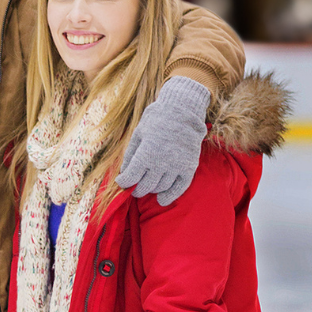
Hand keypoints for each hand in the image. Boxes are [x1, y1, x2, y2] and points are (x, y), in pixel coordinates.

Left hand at [116, 76, 209, 205]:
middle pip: (145, 186)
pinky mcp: (189, 167)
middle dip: (136, 189)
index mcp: (146, 153)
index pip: (131, 177)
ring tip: (147, 187)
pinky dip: (169, 196)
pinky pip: (179, 188)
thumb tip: (123, 174)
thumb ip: (130, 156)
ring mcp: (177, 166)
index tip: (122, 181)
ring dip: (151, 190)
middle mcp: (161, 163)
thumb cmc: (156, 120)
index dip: (124, 182)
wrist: (183, 111)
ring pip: (160, 188)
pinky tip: (162, 200)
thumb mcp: (138, 135)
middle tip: (133, 187)